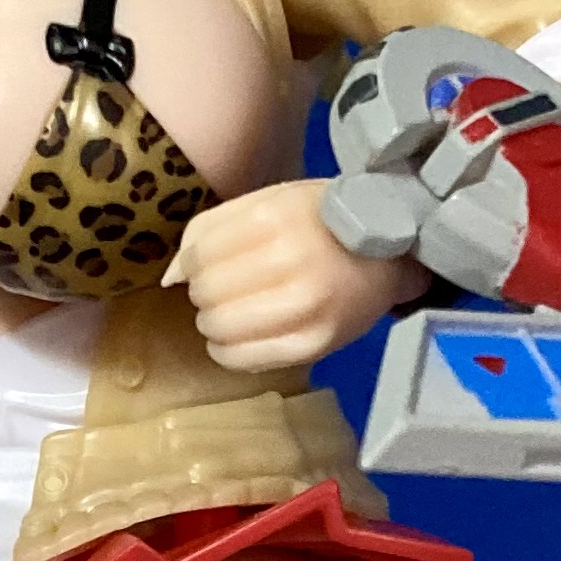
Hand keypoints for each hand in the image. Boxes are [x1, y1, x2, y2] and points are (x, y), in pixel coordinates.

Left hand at [163, 177, 422, 370]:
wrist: (390, 252)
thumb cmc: (320, 221)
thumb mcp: (269, 201)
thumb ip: (212, 228)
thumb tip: (170, 275)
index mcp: (275, 218)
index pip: (199, 255)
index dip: (192, 264)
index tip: (206, 264)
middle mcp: (291, 262)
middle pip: (206, 292)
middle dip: (203, 293)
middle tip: (222, 289)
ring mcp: (305, 308)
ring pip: (220, 328)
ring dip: (212, 323)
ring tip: (228, 313)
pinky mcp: (314, 344)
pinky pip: (244, 359)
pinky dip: (227, 352)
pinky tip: (237, 338)